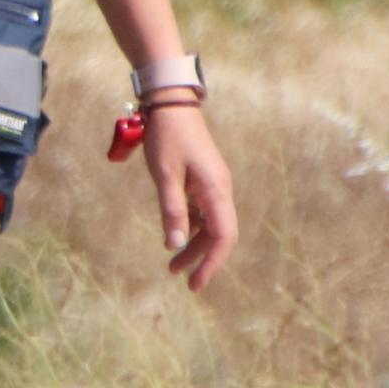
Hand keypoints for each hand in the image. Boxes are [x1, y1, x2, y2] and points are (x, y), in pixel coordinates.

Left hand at [124, 102, 233, 289]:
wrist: (171, 105)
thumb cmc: (167, 137)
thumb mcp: (165, 176)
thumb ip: (171, 210)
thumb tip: (174, 246)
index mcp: (216, 191)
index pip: (223, 237)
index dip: (212, 263)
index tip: (196, 283)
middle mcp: (219, 190)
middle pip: (217, 234)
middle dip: (201, 258)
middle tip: (181, 280)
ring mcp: (212, 185)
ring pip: (209, 224)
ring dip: (193, 244)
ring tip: (173, 265)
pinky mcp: (202, 180)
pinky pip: (202, 211)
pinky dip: (190, 228)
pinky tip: (176, 236)